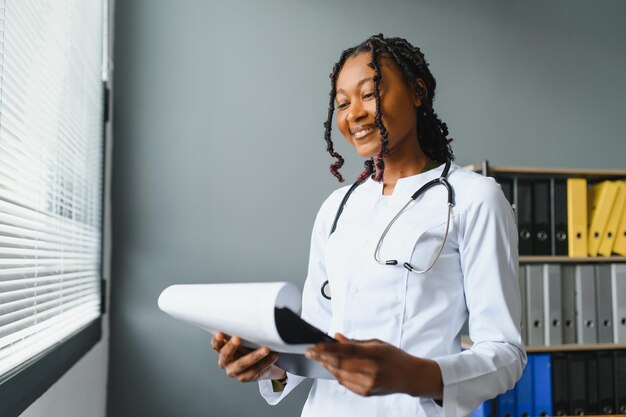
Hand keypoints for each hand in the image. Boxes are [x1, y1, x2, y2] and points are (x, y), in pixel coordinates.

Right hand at [211, 331, 285, 381]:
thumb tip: (250, 316)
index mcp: (221, 350)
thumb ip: (242, 332)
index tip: (220, 333)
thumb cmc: (248, 347)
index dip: (216, 340)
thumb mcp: (243, 339)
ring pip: (242, 364)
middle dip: (231, 347)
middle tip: (237, 338)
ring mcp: (234, 372)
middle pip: (225, 355)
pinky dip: (266, 362)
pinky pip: (256, 370)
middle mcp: (225, 362)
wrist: (257, 364)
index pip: (215, 345)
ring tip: (266, 349)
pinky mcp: (245, 377)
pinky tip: (274, 355)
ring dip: (254, 356)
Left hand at [305, 333, 441, 397]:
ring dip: (327, 365)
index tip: (315, 346)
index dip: (328, 348)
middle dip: (322, 357)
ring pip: (339, 375)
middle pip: (340, 364)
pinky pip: (345, 383)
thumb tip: (336, 337)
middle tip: (309, 352)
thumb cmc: (394, 357)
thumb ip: (355, 342)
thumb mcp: (377, 343)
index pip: (347, 351)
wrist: (409, 376)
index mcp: (374, 354)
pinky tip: (332, 367)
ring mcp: (367, 384)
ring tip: (319, 358)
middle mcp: (370, 371)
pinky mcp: (365, 392)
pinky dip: (337, 374)